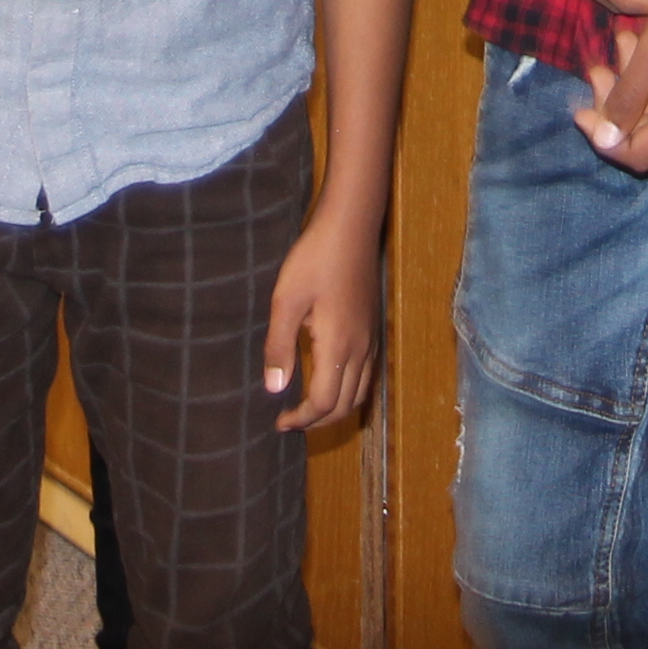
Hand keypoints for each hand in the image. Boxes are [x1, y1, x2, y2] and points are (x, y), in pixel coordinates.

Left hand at [261, 209, 382, 432]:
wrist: (351, 226)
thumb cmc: (314, 259)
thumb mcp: (286, 301)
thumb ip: (279, 347)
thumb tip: (274, 390)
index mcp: (339, 346)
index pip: (324, 403)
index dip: (302, 419)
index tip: (279, 422)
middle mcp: (361, 349)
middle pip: (346, 405)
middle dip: (318, 421)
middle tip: (290, 421)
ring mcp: (371, 338)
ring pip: (360, 392)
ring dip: (335, 409)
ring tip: (308, 408)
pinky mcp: (373, 327)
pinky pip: (367, 375)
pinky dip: (348, 391)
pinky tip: (329, 381)